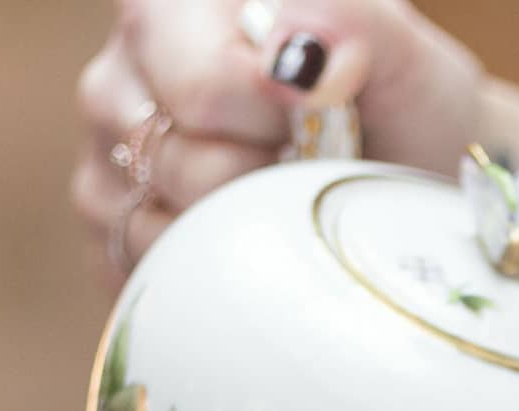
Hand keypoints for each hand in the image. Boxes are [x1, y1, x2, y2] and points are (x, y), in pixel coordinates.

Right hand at [73, 0, 485, 289]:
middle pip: (178, 166)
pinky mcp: (115, 231)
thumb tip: (297, 60)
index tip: (317, 120)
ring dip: (245, 233)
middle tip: (304, 165)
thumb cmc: (403, 115)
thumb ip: (352, 23)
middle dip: (263, 184)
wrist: (409, 187)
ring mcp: (109, 154)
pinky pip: (153, 275)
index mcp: (177, 8)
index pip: (201, 92)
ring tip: (283, 196)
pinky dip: (218, 274)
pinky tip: (256, 239)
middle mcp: (125, 73)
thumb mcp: (404, 57)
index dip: (274, 126)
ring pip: (163, 228)